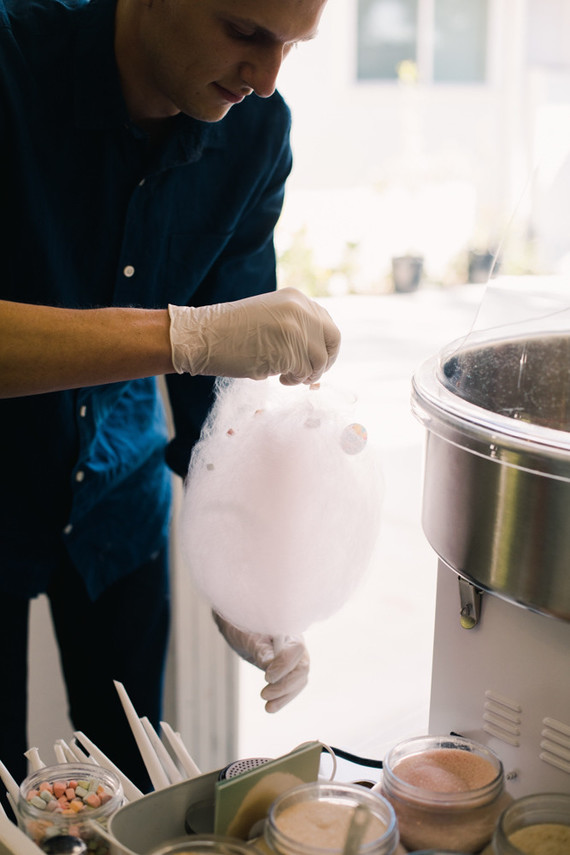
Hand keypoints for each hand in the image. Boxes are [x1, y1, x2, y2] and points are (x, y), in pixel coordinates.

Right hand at [168, 287, 339, 384]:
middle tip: (310, 374)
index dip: (324, 345)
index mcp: (296, 298)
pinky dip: (294, 380)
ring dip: (306, 374)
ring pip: (320, 360)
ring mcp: (296, 329)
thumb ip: (294, 327)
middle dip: (326, 360)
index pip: (326, 323)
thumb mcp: (269, 318)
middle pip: (333, 339)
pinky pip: (304, 372)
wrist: (203, 336)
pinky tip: (279, 378)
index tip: (314, 360)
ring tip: (287, 377)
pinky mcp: (289, 351)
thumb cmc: (230, 333)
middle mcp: (300, 310)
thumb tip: (317, 354)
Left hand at [213, 611, 309, 712]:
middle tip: (264, 695)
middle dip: (285, 685)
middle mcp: (294, 643)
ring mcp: (293, 656)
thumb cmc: (241, 626)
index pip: (297, 649)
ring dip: (285, 696)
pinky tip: (271, 707)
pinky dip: (284, 697)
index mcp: (288, 629)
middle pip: (302, 667)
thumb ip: (260, 650)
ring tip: (268, 707)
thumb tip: (270, 667)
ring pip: (300, 679)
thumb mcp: (247, 636)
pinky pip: (293, 684)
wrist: (237, 625)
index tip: (267, 677)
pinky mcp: (287, 668)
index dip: (285, 665)